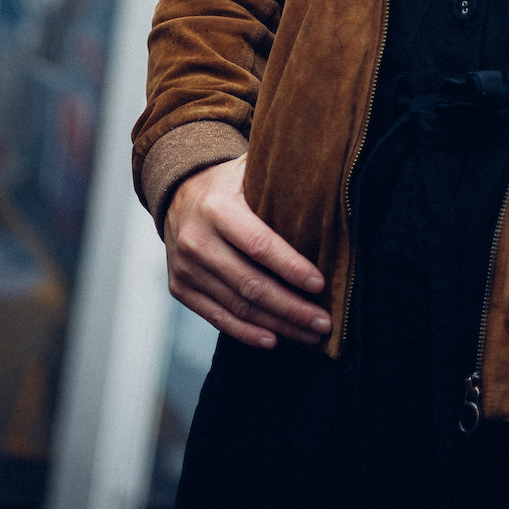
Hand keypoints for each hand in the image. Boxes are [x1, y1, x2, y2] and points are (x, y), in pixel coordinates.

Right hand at [165, 156, 330, 350]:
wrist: (178, 193)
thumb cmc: (230, 183)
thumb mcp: (250, 169)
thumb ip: (281, 177)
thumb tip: (330, 186)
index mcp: (217, 208)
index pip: (260, 246)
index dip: (291, 268)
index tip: (320, 284)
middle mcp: (197, 240)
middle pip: (251, 284)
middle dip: (292, 307)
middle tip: (324, 322)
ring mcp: (186, 268)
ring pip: (237, 306)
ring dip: (277, 324)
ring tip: (310, 334)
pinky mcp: (180, 288)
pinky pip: (216, 317)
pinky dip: (246, 332)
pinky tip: (273, 339)